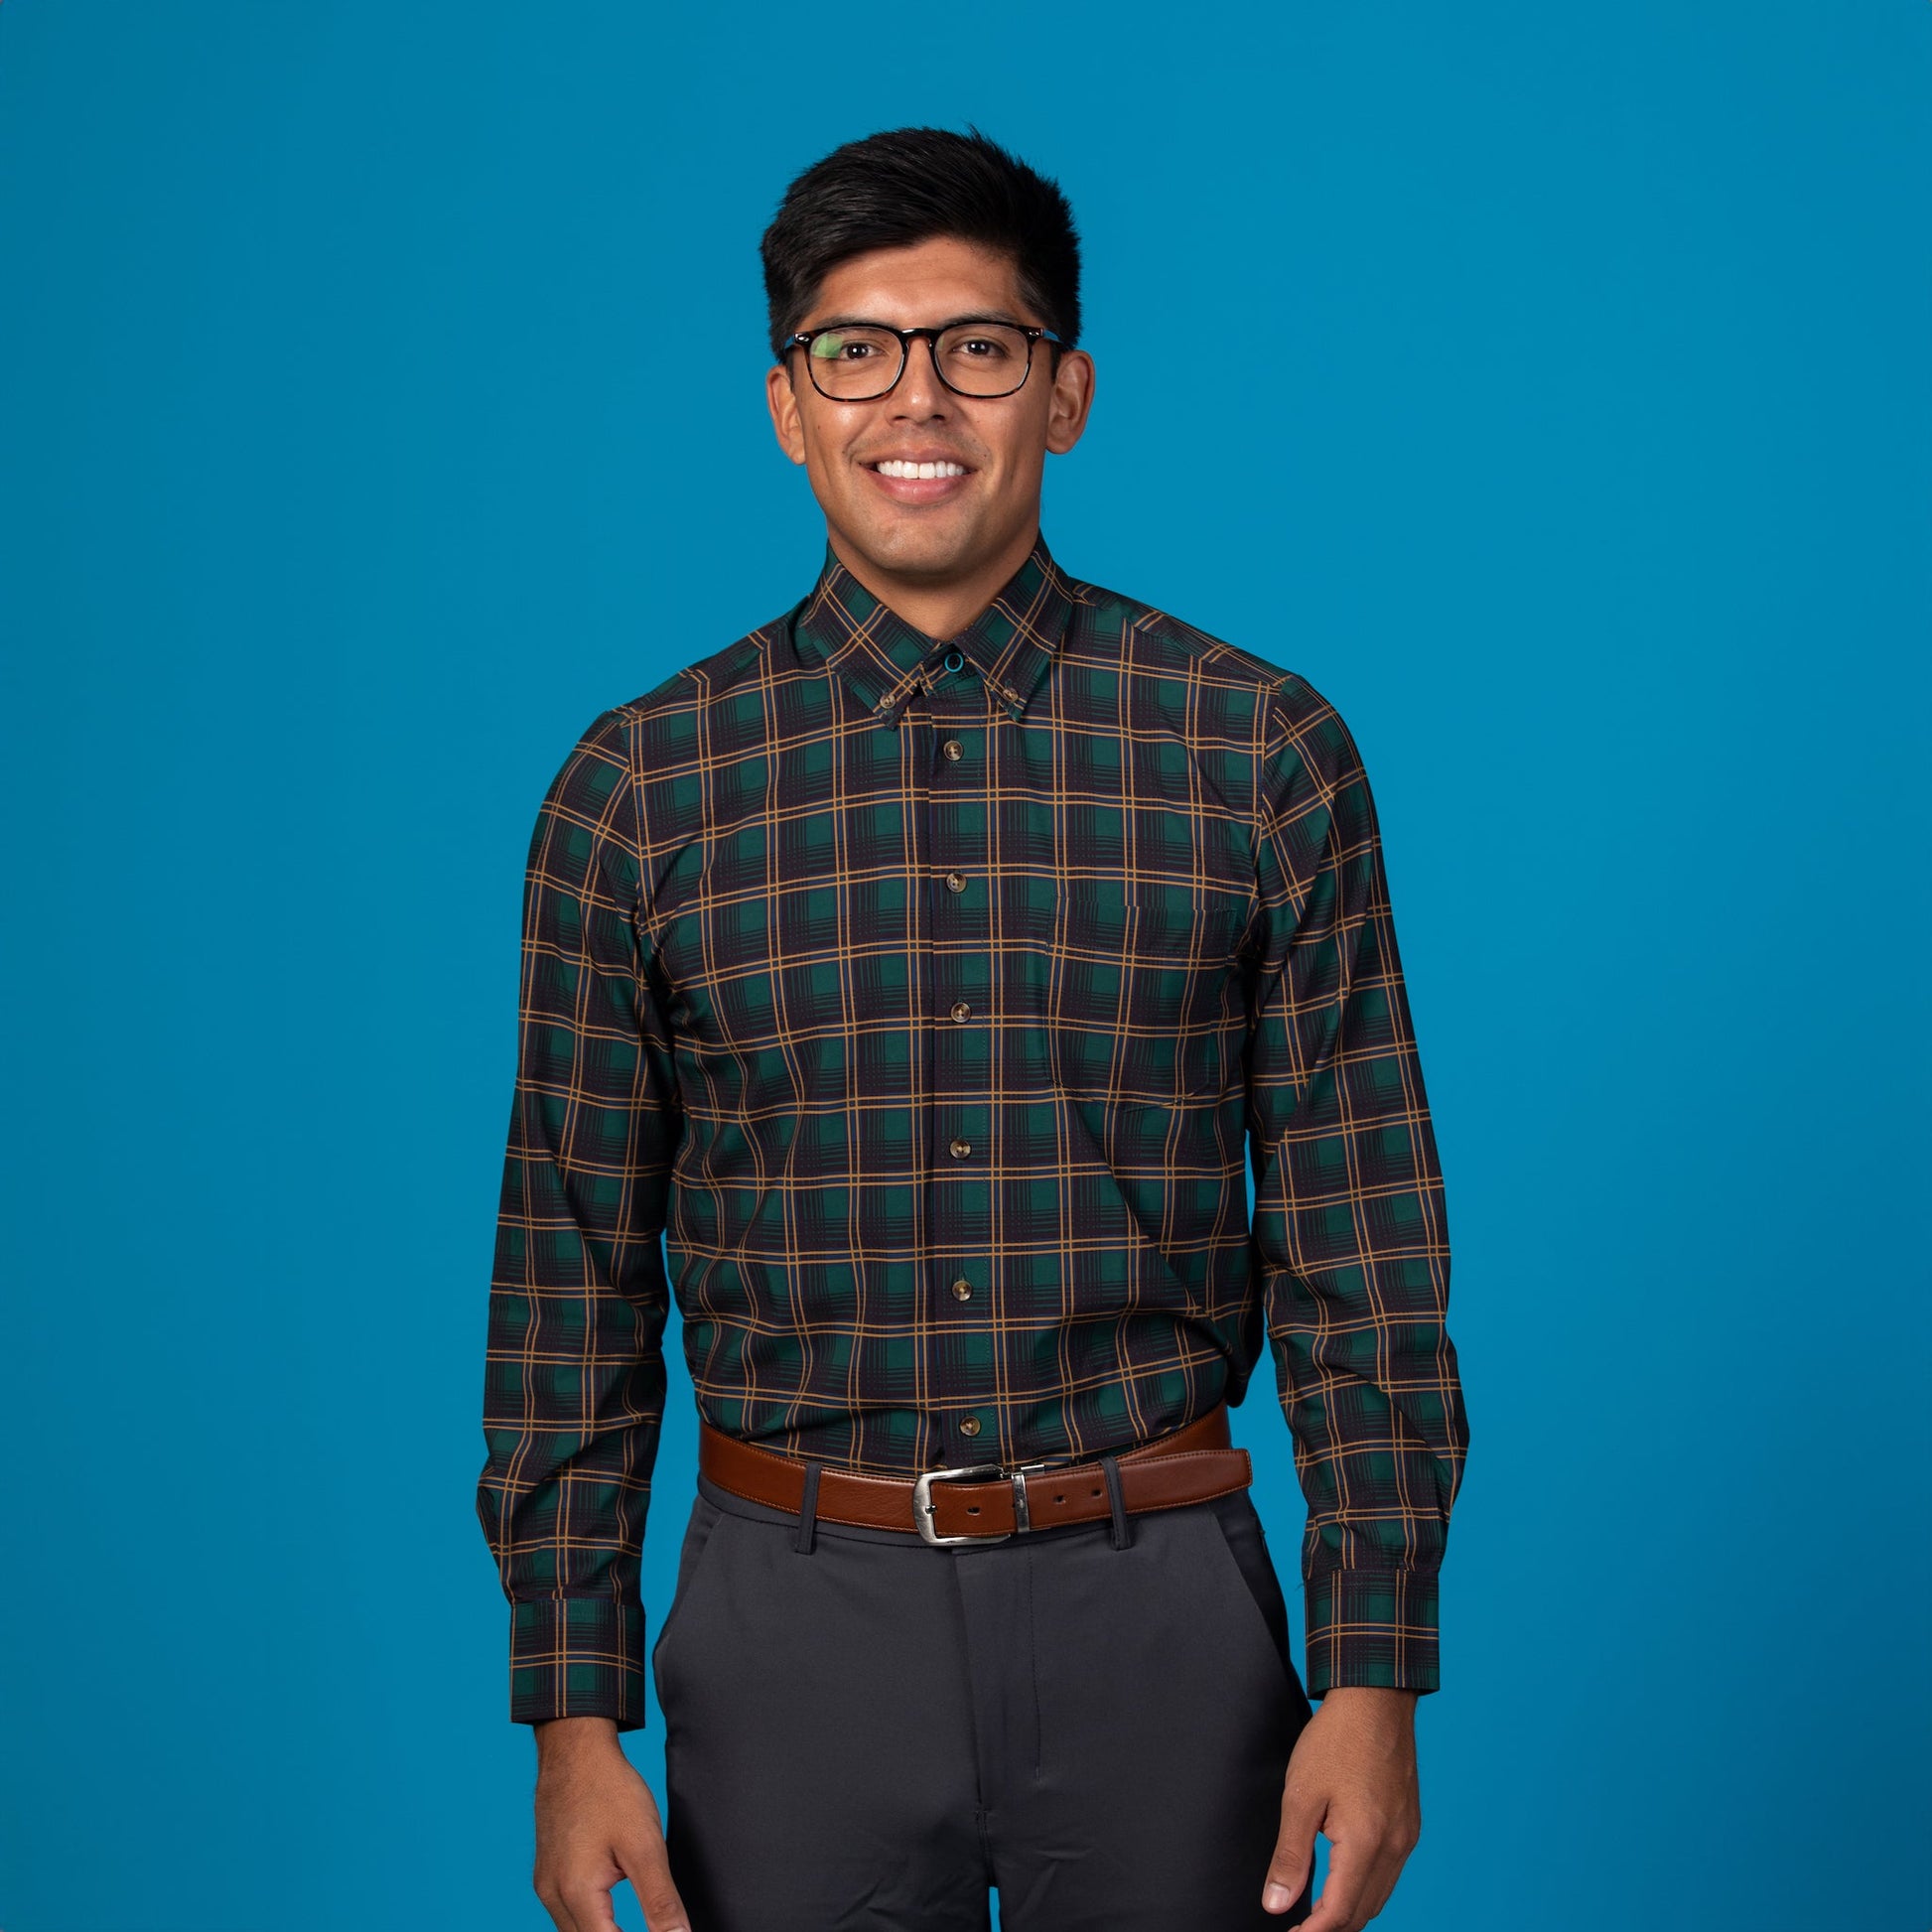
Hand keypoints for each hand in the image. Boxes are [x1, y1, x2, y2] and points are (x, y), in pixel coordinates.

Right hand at [531, 1716, 691, 1931]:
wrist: (575, 1750)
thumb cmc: (610, 1790)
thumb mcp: (644, 1845)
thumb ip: (660, 1900)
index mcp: (575, 1893)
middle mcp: (552, 1896)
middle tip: (656, 1928)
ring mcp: (546, 1885)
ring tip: (638, 1924)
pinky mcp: (547, 1873)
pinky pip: (567, 1915)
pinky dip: (592, 1922)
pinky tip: (611, 1916)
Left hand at [1260, 1686, 1421, 1928]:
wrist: (1375, 1699)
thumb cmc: (1335, 1741)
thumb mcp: (1300, 1796)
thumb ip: (1290, 1855)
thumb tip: (1277, 1904)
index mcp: (1366, 1843)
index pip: (1340, 1913)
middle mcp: (1394, 1848)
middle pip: (1364, 1912)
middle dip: (1330, 1928)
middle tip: (1297, 1927)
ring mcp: (1406, 1837)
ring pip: (1379, 1896)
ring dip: (1349, 1911)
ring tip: (1315, 1912)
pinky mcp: (1409, 1825)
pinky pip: (1389, 1874)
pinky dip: (1366, 1889)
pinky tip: (1342, 1882)